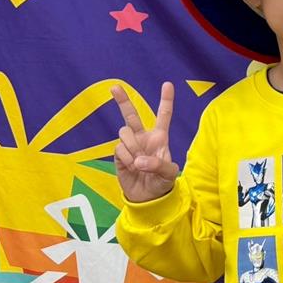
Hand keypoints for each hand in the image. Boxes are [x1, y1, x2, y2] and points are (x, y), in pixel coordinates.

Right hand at [112, 82, 179, 202]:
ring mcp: (130, 145)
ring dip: (132, 146)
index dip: (166, 100)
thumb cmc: (162, 183)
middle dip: (122, 100)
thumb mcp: (168, 174)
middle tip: (114, 87)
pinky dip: (126, 158)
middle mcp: (143, 137)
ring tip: (138, 163)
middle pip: (131, 115)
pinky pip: (119, 148)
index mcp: (159, 138)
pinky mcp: (119, 154)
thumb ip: (158, 165)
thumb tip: (139, 160)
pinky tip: (132, 167)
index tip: (167, 84)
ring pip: (124, 132)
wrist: (147, 198)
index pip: (163, 115)